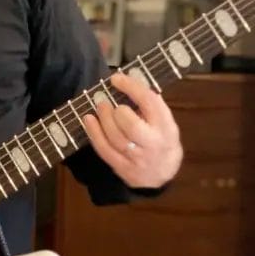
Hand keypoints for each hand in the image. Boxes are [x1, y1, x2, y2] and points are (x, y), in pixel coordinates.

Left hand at [82, 71, 182, 188]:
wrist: (160, 177)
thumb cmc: (161, 141)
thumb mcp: (165, 122)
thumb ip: (150, 104)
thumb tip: (128, 80)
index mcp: (166, 127)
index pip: (150, 103)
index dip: (131, 87)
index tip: (116, 78)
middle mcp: (153, 143)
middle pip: (132, 126)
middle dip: (117, 111)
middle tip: (107, 101)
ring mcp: (137, 158)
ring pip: (116, 138)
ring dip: (103, 119)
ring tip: (99, 106)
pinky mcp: (122, 167)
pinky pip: (104, 150)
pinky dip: (94, 133)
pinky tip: (88, 120)